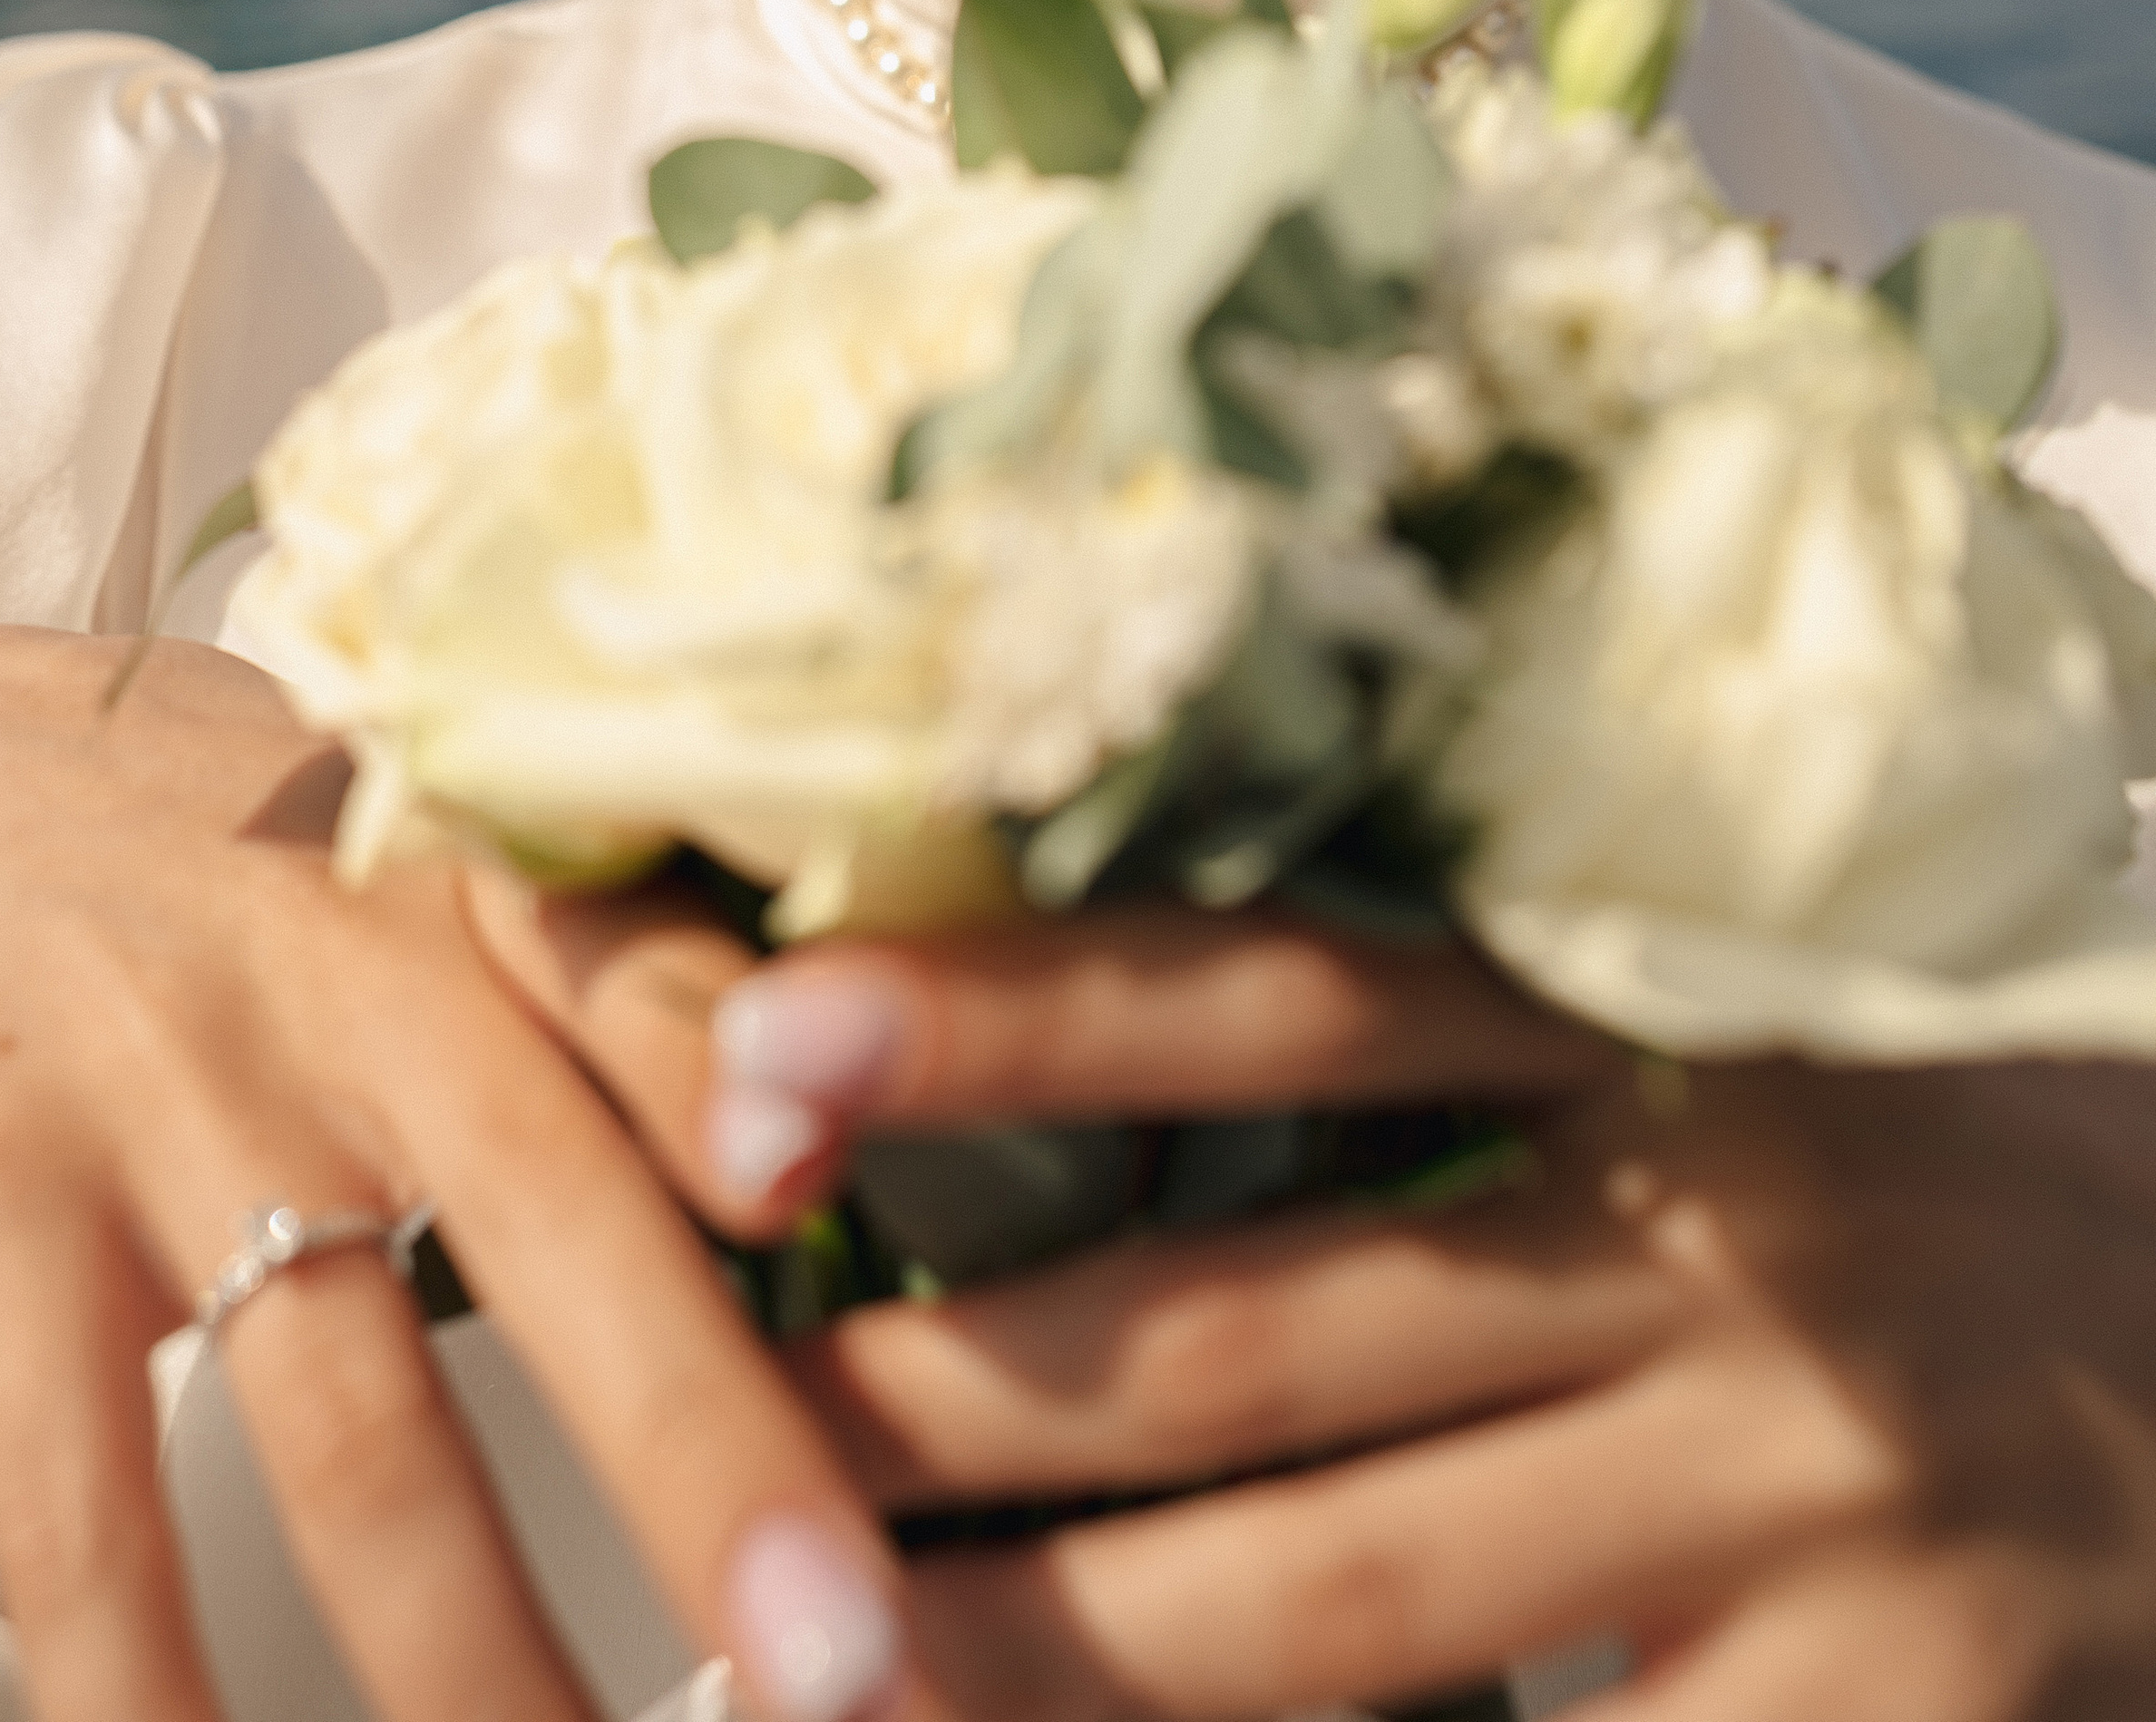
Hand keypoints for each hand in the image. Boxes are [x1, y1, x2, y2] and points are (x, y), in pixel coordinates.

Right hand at [0, 630, 917, 1721]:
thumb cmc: (233, 844)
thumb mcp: (434, 851)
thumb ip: (627, 985)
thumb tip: (839, 1153)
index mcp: (493, 890)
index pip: (668, 986)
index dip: (772, 1092)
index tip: (863, 1204)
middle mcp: (353, 987)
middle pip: (556, 1233)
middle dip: (710, 1466)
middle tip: (851, 1659)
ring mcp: (173, 1107)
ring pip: (356, 1429)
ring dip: (485, 1660)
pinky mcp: (2, 1212)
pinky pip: (83, 1503)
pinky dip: (146, 1686)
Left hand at [647, 911, 2155, 1719]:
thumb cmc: (1942, 1147)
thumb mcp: (1742, 1024)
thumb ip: (1497, 1026)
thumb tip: (1137, 1050)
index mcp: (1661, 1019)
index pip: (1277, 997)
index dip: (1013, 1011)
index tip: (757, 1033)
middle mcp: (1719, 1242)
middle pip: (1262, 1324)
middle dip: (961, 1389)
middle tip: (706, 1421)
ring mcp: (1801, 1490)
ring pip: (1350, 1601)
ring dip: (1065, 1649)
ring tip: (826, 1666)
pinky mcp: (1881, 1713)